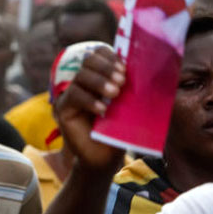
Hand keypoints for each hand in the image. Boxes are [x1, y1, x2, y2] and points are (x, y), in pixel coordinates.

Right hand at [54, 46, 126, 174]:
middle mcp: (84, 82)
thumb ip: (133, 89)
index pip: (100, 54)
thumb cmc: (120, 132)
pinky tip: (102, 110)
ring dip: (99, 82)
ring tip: (115, 94)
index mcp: (100, 76)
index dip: (111, 57)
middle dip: (106, 68)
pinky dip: (89, 100)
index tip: (125, 69)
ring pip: (81, 76)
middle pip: (89, 60)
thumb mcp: (130, 107)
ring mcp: (71, 94)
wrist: (105, 159)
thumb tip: (149, 72)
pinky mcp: (63, 109)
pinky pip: (73, 95)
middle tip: (121, 81)